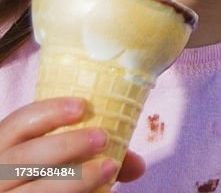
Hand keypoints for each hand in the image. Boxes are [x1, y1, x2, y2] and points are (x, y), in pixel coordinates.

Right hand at [0, 98, 145, 190]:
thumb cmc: (49, 176)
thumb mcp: (62, 161)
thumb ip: (96, 156)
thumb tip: (138, 165)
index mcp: (4, 148)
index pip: (16, 124)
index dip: (46, 112)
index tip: (82, 105)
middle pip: (23, 158)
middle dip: (65, 145)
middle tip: (103, 138)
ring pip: (34, 191)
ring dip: (76, 178)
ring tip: (110, 167)